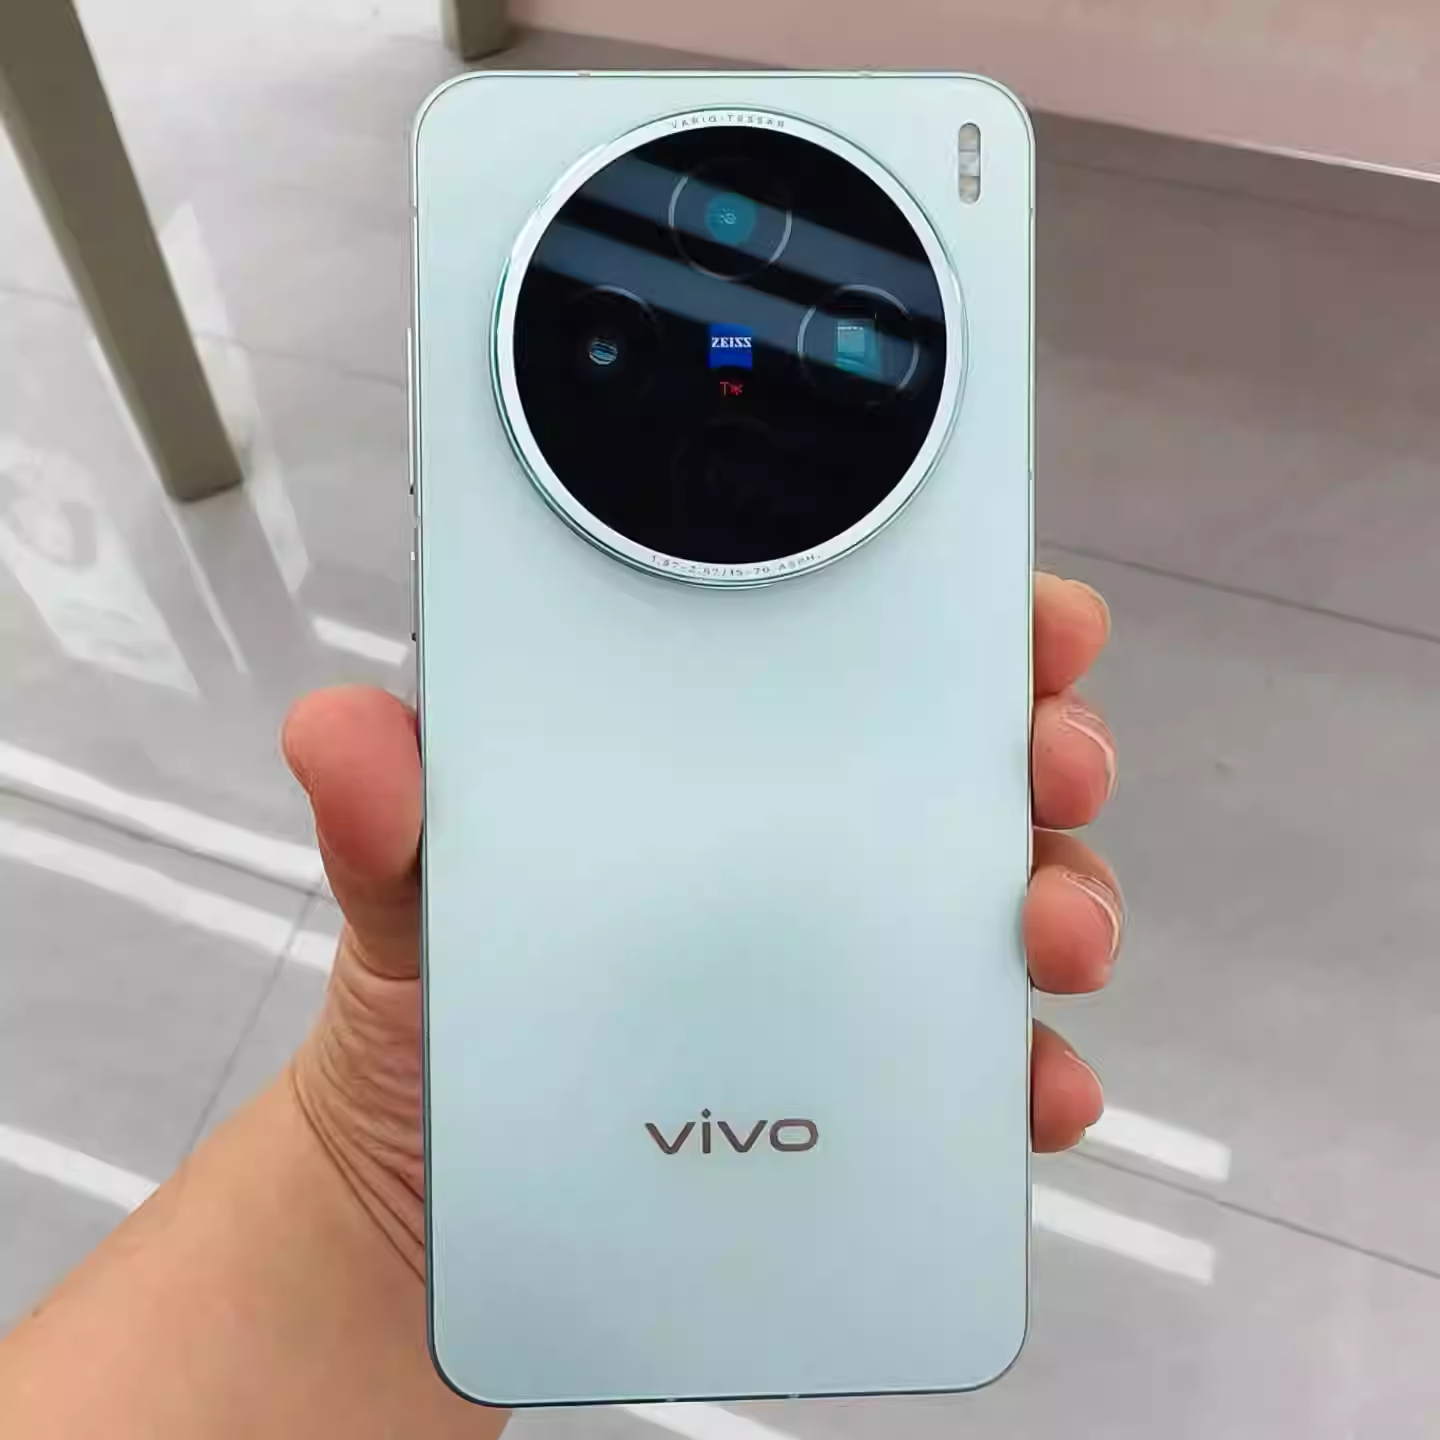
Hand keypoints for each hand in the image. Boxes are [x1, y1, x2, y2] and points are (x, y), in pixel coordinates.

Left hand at [282, 573, 1119, 1277]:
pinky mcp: (864, 1086)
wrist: (433, 1199)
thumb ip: (387, 813)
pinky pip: (974, 1071)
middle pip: (974, 768)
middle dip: (1049, 750)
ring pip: (1008, 905)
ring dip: (1068, 903)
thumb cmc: (437, 1008)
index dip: (965, 615)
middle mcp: (809, 844)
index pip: (866, 653)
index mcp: (723, 755)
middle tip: (1052, 768)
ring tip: (1052, 935)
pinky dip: (1027, 1075)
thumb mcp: (410, 894)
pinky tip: (1034, 1094)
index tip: (1031, 615)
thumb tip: (339, 730)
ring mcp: (848, 964)